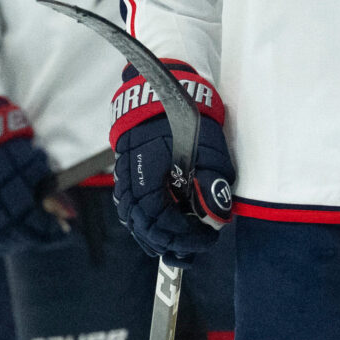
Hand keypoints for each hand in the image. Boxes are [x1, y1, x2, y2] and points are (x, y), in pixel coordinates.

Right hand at [109, 63, 234, 263]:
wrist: (163, 89)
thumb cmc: (189, 116)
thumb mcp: (211, 148)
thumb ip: (214, 184)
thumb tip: (215, 220)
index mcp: (148, 169)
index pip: (158, 218)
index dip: (181, 236)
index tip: (205, 239)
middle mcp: (130, 176)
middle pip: (142, 225)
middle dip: (169, 243)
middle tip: (194, 250)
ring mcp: (124, 174)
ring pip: (132, 219)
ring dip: (155, 238)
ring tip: (178, 248)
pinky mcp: (126, 173)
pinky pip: (130, 207)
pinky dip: (146, 223)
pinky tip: (162, 228)